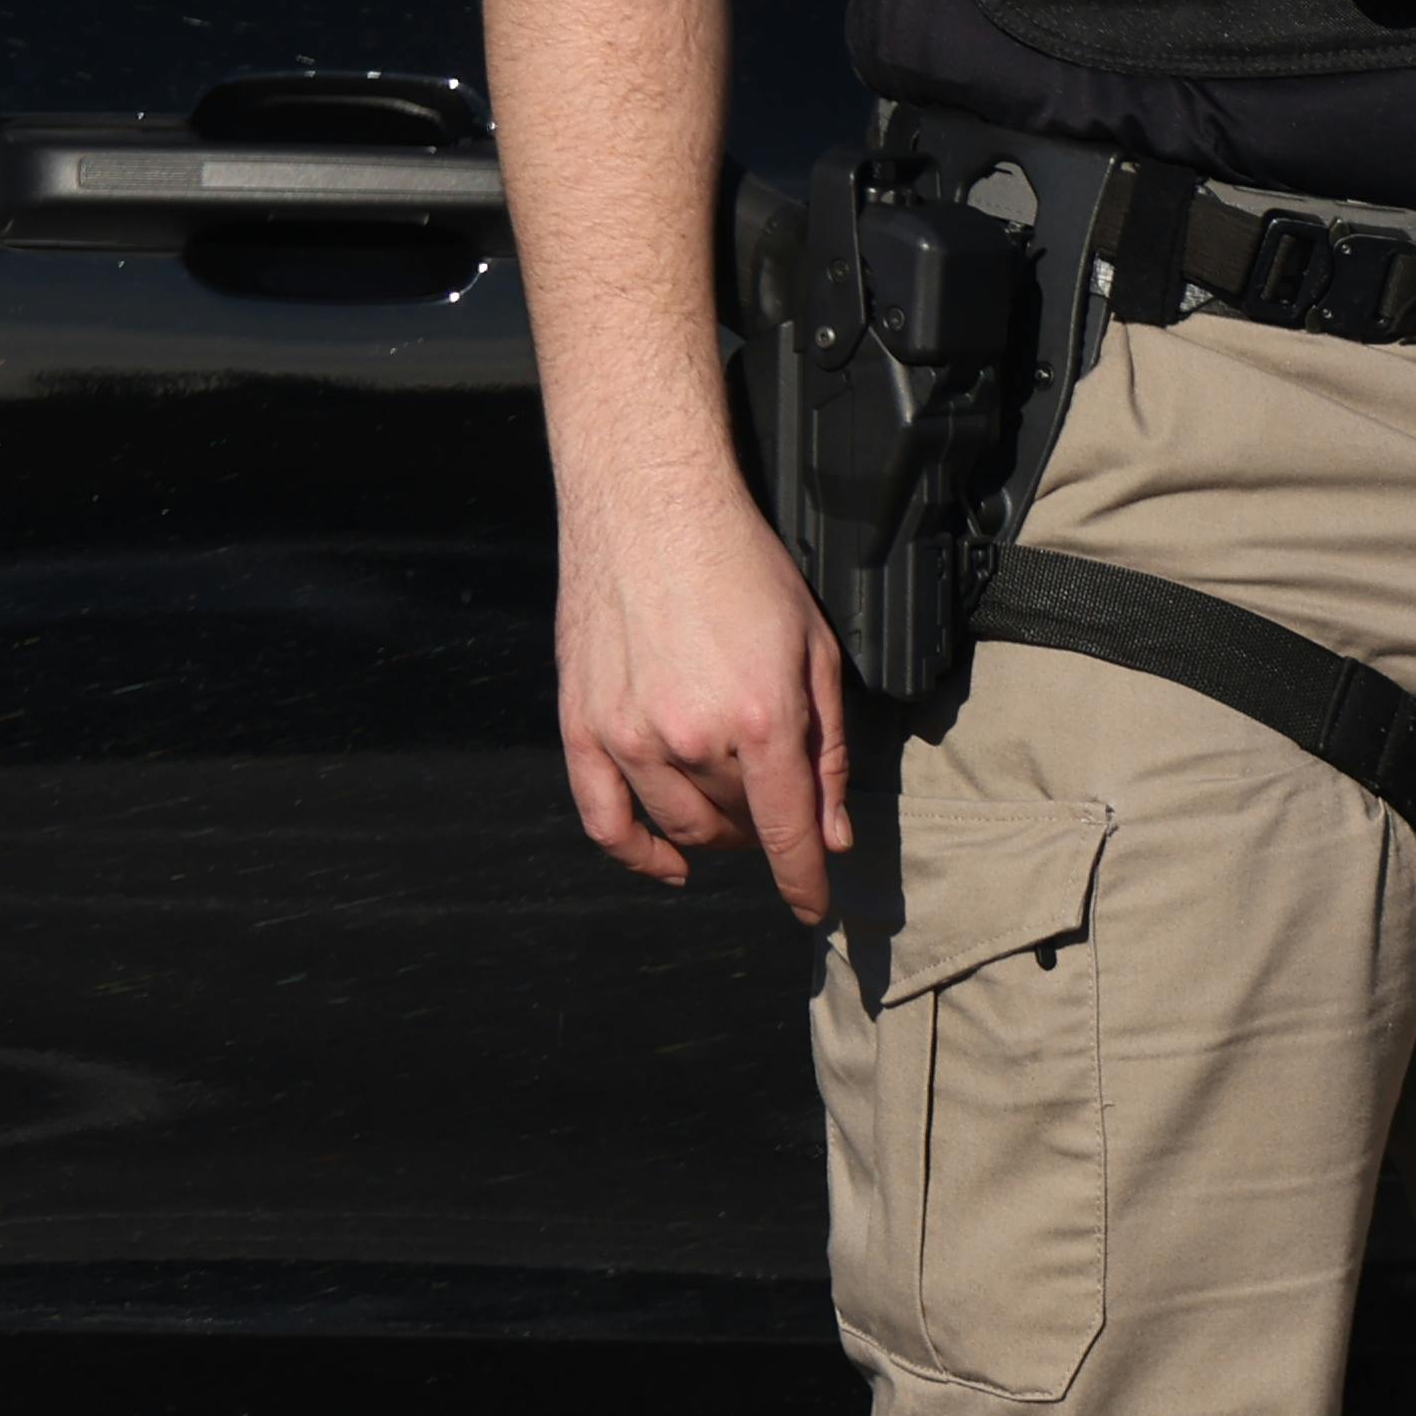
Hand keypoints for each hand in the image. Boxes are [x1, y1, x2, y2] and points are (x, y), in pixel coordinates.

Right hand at [562, 478, 854, 914]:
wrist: (651, 508)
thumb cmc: (743, 568)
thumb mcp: (814, 649)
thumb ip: (828, 750)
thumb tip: (834, 833)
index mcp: (761, 718)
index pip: (788, 833)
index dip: (807, 880)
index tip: (816, 907)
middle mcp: (692, 737)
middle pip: (737, 825)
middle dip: (764, 824)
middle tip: (774, 797)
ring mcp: (628, 736)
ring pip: (679, 826)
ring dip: (713, 833)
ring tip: (730, 806)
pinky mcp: (582, 726)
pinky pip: (604, 819)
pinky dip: (637, 853)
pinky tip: (668, 861)